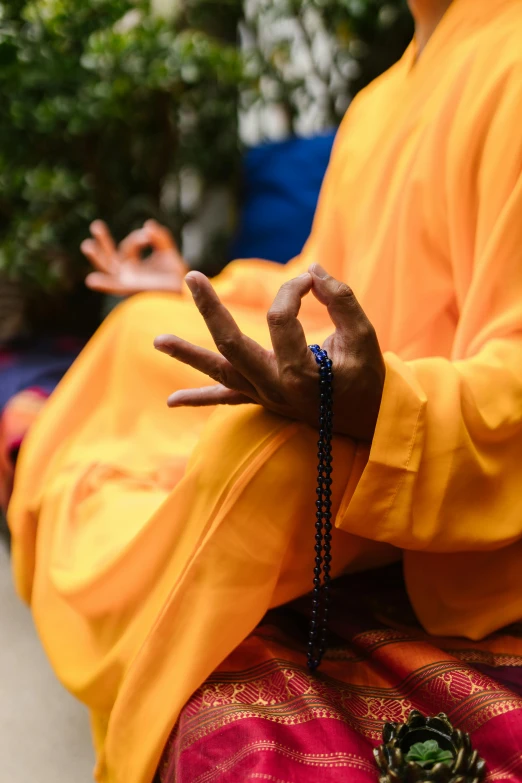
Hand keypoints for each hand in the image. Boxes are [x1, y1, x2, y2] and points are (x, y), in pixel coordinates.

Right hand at [81, 219, 187, 294]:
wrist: (184, 292)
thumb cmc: (176, 277)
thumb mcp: (168, 253)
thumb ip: (160, 238)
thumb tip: (148, 224)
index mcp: (134, 266)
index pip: (128, 247)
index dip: (136, 239)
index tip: (148, 235)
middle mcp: (127, 274)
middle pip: (109, 257)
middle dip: (103, 241)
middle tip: (96, 225)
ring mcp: (127, 282)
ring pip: (107, 269)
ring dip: (96, 257)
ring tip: (87, 245)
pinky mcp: (131, 291)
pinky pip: (114, 287)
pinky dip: (104, 284)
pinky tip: (91, 280)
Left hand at [154, 263, 384, 441]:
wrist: (369, 422)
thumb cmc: (369, 379)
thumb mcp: (365, 337)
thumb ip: (342, 301)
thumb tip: (313, 271)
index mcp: (300, 373)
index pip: (281, 318)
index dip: (294, 290)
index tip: (311, 280)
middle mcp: (274, 388)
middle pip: (232, 344)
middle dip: (210, 309)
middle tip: (191, 278)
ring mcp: (265, 397)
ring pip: (220, 373)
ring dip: (188, 356)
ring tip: (157, 340)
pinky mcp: (263, 401)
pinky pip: (227, 400)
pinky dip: (198, 398)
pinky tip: (171, 401)